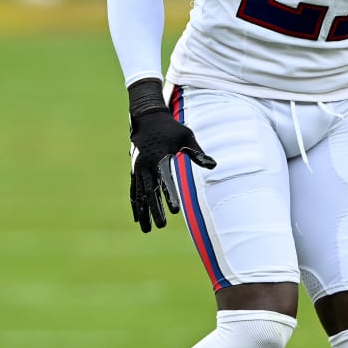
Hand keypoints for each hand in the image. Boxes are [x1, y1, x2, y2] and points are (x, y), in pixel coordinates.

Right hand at [126, 79, 215, 232]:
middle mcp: (145, 165)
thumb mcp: (186, 136)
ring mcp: (137, 169)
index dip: (170, 195)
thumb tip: (213, 165)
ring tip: (147, 230)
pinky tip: (138, 218)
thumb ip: (197, 152)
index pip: (165, 180)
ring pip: (139, 194)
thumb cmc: (170, 127)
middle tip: (161, 226)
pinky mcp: (135, 171)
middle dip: (155, 210)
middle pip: (150, 191)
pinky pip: (133, 190)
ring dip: (143, 212)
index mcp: (158, 157)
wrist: (147, 117)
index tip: (176, 210)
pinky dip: (135, 204)